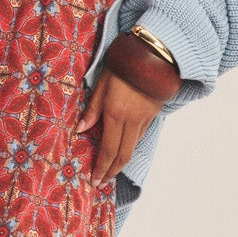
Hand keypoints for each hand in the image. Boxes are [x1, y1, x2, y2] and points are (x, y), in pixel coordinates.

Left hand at [74, 63, 178, 187]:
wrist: (157, 53)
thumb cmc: (124, 64)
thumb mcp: (102, 82)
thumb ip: (92, 108)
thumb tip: (81, 130)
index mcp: (116, 113)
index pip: (108, 150)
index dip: (101, 168)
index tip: (94, 181)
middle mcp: (132, 121)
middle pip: (123, 155)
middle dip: (111, 172)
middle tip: (101, 182)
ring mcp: (145, 118)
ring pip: (132, 147)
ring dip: (121, 162)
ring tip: (110, 170)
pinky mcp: (153, 114)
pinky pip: (140, 136)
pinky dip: (130, 147)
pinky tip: (122, 150)